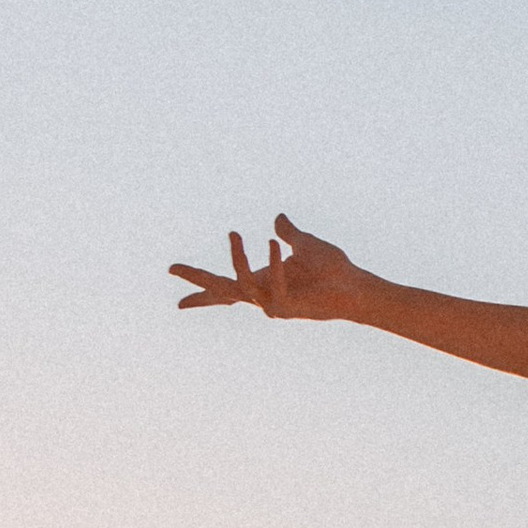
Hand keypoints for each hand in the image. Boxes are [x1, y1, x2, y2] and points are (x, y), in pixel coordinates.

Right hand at [170, 213, 369, 319]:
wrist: (356, 286)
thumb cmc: (333, 270)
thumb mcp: (305, 244)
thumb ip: (288, 233)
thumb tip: (278, 218)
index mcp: (263, 282)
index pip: (227, 287)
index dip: (202, 290)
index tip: (176, 296)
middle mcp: (264, 296)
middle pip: (222, 291)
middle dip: (196, 282)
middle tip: (171, 266)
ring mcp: (273, 305)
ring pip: (242, 284)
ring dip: (237, 258)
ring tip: (234, 233)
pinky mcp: (287, 308)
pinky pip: (273, 285)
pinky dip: (272, 263)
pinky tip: (275, 242)